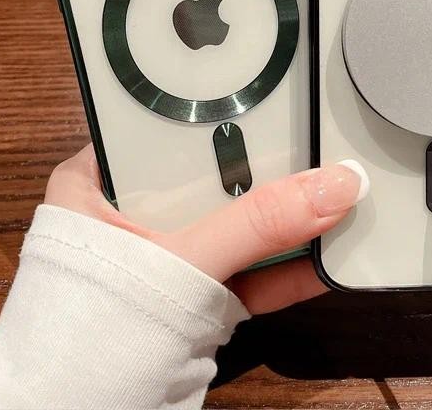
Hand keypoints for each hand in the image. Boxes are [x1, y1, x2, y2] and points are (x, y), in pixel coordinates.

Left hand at [44, 145, 367, 313]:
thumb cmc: (94, 333)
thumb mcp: (177, 265)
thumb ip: (254, 225)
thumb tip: (335, 185)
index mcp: (96, 183)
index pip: (164, 129)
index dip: (220, 113)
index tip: (276, 98)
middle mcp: (132, 215)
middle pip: (210, 176)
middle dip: (266, 167)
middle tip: (319, 138)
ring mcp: (168, 259)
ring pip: (234, 225)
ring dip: (284, 219)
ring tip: (337, 191)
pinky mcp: (196, 299)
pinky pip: (246, 272)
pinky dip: (285, 266)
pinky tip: (328, 250)